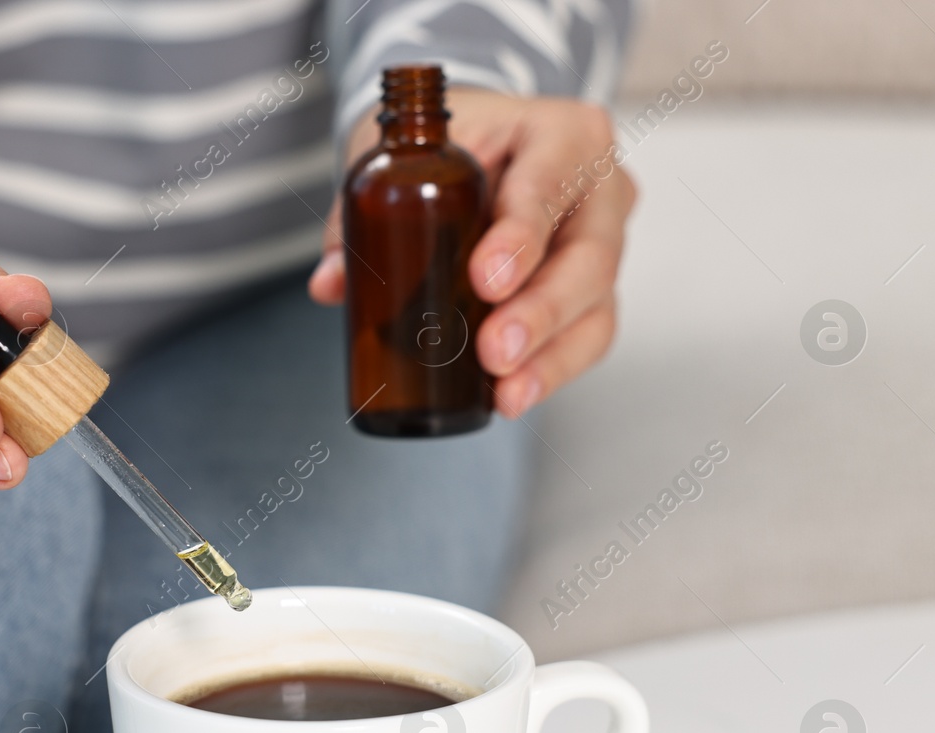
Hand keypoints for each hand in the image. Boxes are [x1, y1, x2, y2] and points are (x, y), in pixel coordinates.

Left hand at [309, 88, 635, 417]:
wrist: (476, 150)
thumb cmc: (449, 144)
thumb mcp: (403, 154)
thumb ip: (362, 213)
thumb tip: (330, 283)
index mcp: (565, 134)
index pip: (550, 185)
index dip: (521, 236)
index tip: (484, 280)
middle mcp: (600, 189)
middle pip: (589, 259)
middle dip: (540, 314)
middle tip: (493, 352)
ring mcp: (604, 245)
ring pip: (594, 308)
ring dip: (549, 358)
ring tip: (506, 394)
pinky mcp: (593, 292)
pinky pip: (584, 338)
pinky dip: (549, 371)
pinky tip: (511, 397)